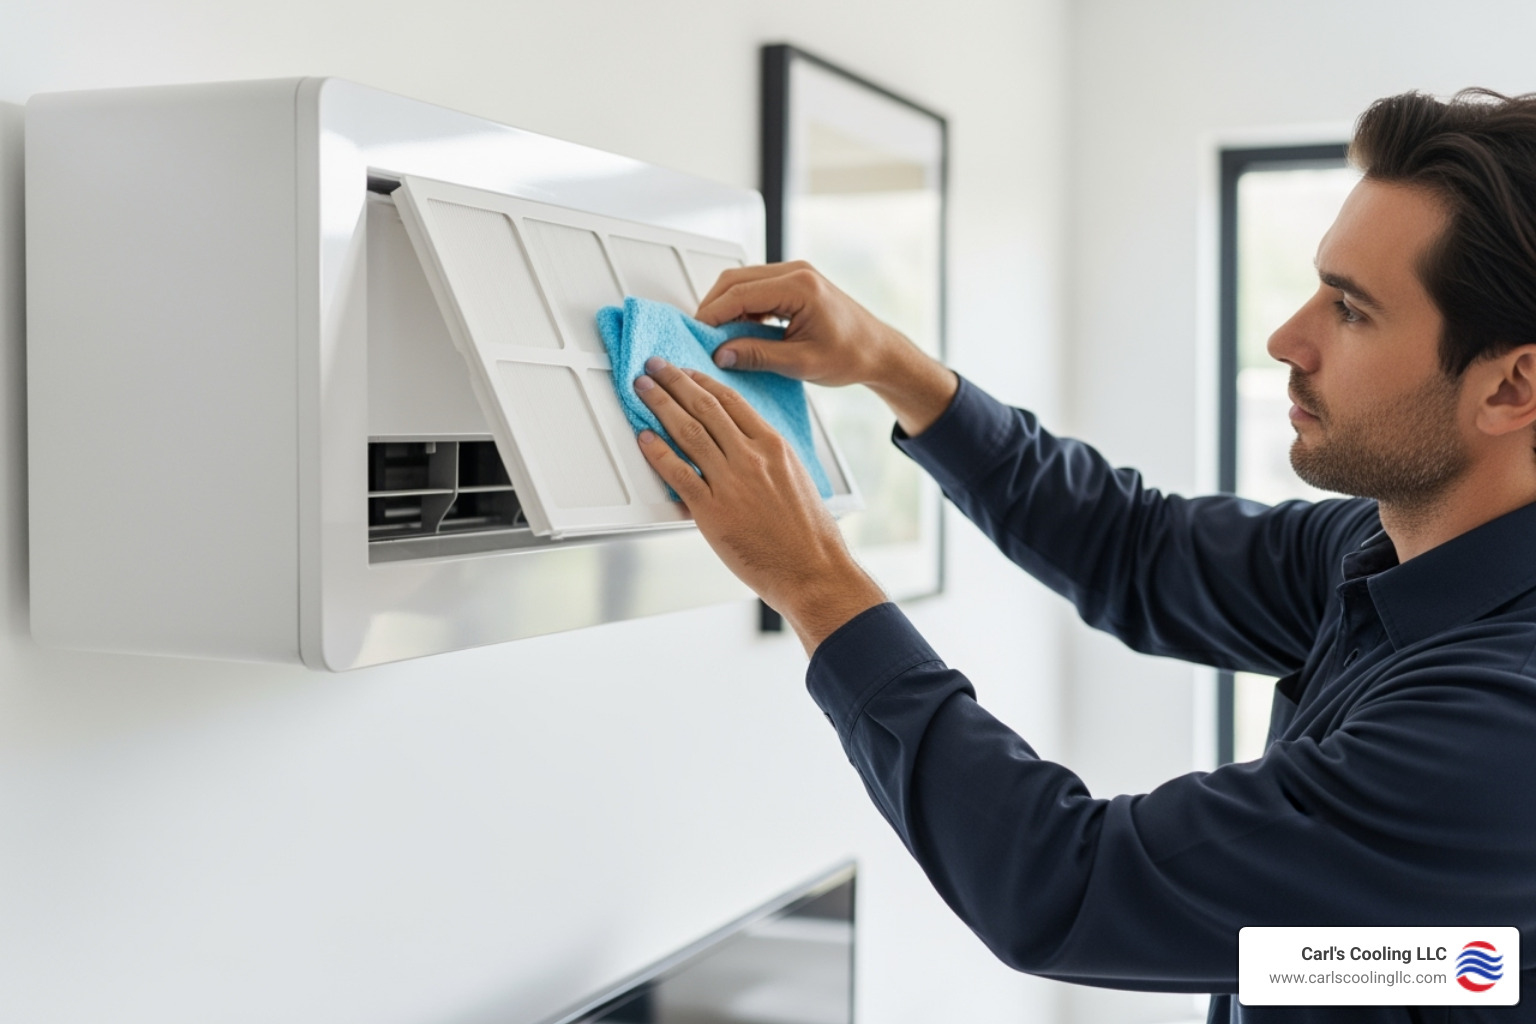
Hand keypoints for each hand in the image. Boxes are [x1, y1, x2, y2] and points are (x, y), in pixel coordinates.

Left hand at [632, 356, 885, 653]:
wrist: (813, 570)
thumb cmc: (809, 534)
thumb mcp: (795, 478)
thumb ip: (768, 458)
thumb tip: (744, 446)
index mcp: (773, 446)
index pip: (731, 401)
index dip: (702, 382)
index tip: (686, 373)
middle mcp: (751, 458)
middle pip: (705, 408)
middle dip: (674, 382)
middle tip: (655, 368)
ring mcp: (731, 483)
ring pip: (688, 431)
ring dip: (660, 405)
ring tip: (644, 389)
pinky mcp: (713, 511)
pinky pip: (678, 473)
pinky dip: (658, 452)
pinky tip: (645, 438)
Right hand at [695, 261, 958, 435]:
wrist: (878, 351)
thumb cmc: (852, 354)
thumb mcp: (801, 363)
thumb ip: (758, 356)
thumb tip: (722, 354)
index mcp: (799, 286)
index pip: (739, 293)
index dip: (712, 315)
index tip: (696, 335)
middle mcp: (796, 273)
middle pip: (735, 280)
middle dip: (713, 307)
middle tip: (699, 337)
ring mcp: (795, 275)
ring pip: (742, 281)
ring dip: (726, 306)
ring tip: (717, 337)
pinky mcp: (794, 283)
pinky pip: (756, 288)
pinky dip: (741, 307)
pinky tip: (738, 331)